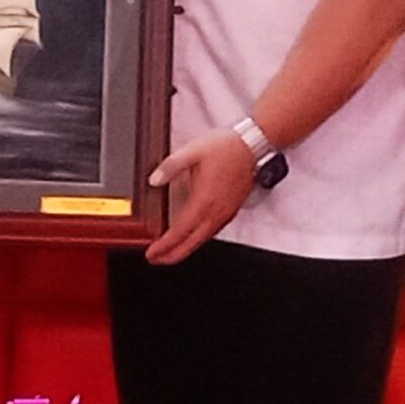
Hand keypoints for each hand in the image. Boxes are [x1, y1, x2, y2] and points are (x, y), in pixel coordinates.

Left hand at [143, 129, 256, 264]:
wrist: (252, 145)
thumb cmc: (226, 148)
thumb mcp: (193, 151)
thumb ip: (171, 166)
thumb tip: (154, 179)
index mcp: (204, 200)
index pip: (180, 232)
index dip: (165, 246)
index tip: (152, 253)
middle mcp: (216, 211)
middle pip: (192, 243)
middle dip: (172, 255)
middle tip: (157, 259)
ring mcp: (225, 213)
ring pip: (203, 240)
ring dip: (185, 249)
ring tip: (170, 252)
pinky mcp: (231, 210)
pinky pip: (212, 232)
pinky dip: (198, 240)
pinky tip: (192, 237)